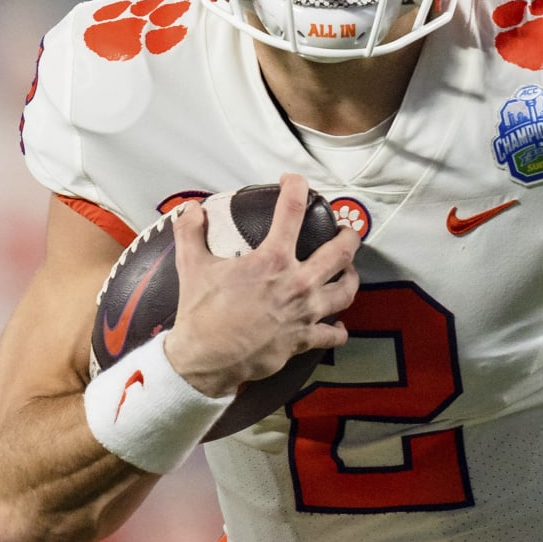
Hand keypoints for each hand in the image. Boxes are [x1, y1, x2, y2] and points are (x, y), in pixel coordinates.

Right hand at [163, 173, 360, 395]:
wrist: (206, 360)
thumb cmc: (201, 313)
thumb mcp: (191, 266)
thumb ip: (191, 233)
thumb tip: (192, 209)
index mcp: (272, 260)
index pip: (291, 211)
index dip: (296, 187)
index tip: (294, 181)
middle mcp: (297, 283)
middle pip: (341, 252)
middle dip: (348, 237)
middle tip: (345, 231)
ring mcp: (305, 313)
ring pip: (346, 291)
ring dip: (351, 278)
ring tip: (348, 272)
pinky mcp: (303, 340)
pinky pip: (333, 335)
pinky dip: (338, 330)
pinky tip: (338, 325)